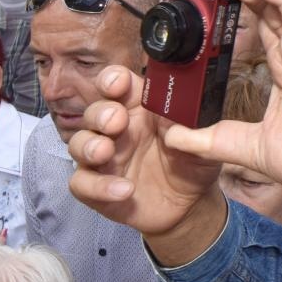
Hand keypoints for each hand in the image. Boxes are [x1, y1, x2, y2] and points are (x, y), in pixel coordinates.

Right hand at [67, 63, 228, 249]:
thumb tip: (182, 116)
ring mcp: (104, 158)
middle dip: (101, 112)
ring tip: (105, 152)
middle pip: (94, 111)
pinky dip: (98, 186)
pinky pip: (82, 183)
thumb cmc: (192, 161)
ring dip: (88, 145)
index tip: (119, 83)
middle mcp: (118, 129)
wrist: (191, 202)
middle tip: (117, 121)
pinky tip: (124, 190)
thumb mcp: (202, 139)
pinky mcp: (97, 187)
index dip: (112, 80)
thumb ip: (193, 125)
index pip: (117, 84)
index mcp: (141, 108)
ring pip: (78, 143)